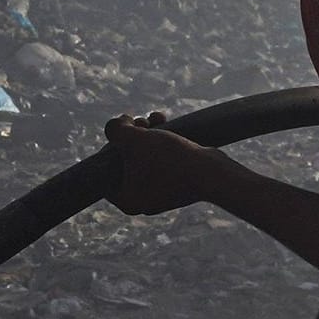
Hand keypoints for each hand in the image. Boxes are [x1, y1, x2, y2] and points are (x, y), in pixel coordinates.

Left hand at [103, 111, 229, 215]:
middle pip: (126, 162)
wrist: (213, 173)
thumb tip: (115, 126)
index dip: (110, 144)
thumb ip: (115, 131)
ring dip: (148, 134)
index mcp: (127, 200)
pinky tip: (167, 123)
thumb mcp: (134, 140)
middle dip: (133, 136)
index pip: (105, 170)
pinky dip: (163, 143)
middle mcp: (143, 201)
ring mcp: (162, 193)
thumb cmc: (170, 160)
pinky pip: (164, 161)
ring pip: (146, 158)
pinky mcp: (180, 184)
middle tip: (141, 122)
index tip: (123, 130)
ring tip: (156, 117)